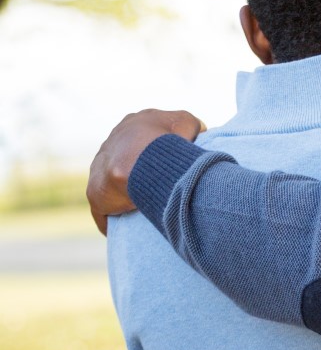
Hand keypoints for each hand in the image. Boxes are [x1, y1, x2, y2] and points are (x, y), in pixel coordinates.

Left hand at [86, 109, 204, 234]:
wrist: (140, 160)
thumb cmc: (166, 139)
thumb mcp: (185, 122)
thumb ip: (189, 126)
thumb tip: (196, 135)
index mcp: (131, 125)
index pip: (142, 138)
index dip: (156, 151)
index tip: (169, 166)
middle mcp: (111, 144)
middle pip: (126, 161)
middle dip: (139, 174)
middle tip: (159, 189)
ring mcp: (99, 168)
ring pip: (113, 185)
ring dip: (126, 196)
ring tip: (147, 209)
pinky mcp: (95, 192)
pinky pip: (103, 209)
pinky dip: (114, 218)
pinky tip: (128, 226)